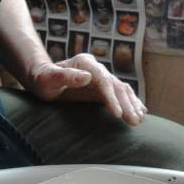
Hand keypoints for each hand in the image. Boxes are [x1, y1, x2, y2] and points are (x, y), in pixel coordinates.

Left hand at [28, 54, 147, 125]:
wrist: (43, 78)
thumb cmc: (43, 79)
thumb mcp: (49, 78)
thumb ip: (65, 76)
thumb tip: (87, 77)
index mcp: (85, 63)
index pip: (103, 80)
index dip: (111, 96)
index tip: (117, 113)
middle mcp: (96, 68)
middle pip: (116, 85)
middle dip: (126, 104)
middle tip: (133, 121)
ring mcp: (101, 78)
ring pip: (122, 89)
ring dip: (132, 104)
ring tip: (139, 119)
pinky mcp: (102, 88)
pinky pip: (120, 94)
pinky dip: (131, 102)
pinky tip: (141, 111)